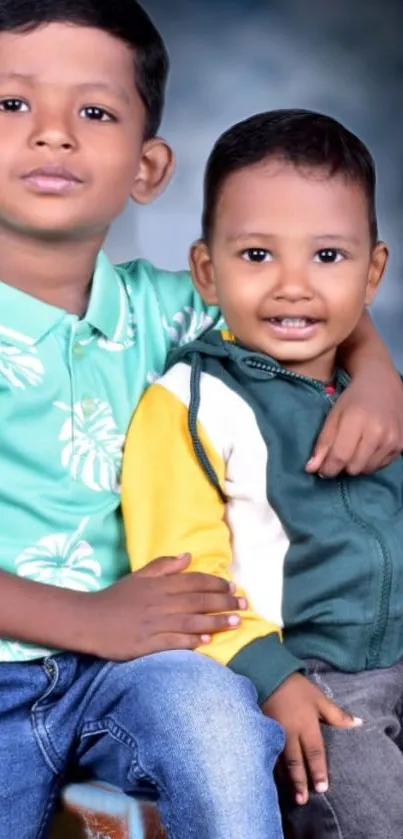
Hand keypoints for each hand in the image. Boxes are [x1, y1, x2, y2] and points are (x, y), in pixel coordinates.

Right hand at [86, 553, 245, 660]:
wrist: (90, 620)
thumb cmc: (116, 597)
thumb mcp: (139, 576)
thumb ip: (164, 566)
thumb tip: (188, 556)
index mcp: (160, 585)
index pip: (194, 581)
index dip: (216, 583)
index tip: (233, 587)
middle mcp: (161, 603)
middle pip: (198, 601)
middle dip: (224, 602)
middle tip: (244, 604)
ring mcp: (155, 624)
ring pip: (192, 621)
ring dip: (216, 621)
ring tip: (236, 621)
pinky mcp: (148, 644)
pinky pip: (174, 642)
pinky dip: (192, 641)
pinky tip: (207, 642)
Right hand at [262, 673, 360, 804]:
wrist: (267, 675)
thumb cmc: (297, 688)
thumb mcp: (319, 698)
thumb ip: (337, 714)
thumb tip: (358, 723)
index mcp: (306, 725)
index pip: (314, 752)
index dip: (318, 771)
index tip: (322, 788)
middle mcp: (290, 732)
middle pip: (296, 761)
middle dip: (300, 781)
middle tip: (303, 800)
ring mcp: (274, 733)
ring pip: (280, 760)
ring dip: (286, 779)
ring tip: (290, 796)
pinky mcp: (262, 731)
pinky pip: (267, 752)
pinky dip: (272, 767)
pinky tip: (273, 778)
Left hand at [306, 367, 402, 476]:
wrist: (383, 386)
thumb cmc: (353, 399)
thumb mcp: (333, 416)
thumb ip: (322, 443)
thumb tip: (311, 468)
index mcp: (357, 421)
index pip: (340, 457)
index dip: (328, 469)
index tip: (321, 470)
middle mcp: (378, 432)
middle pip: (353, 467)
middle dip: (341, 467)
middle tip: (337, 456)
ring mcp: (392, 440)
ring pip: (366, 470)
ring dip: (356, 465)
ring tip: (352, 450)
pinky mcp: (400, 446)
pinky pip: (380, 466)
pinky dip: (369, 462)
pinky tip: (366, 448)